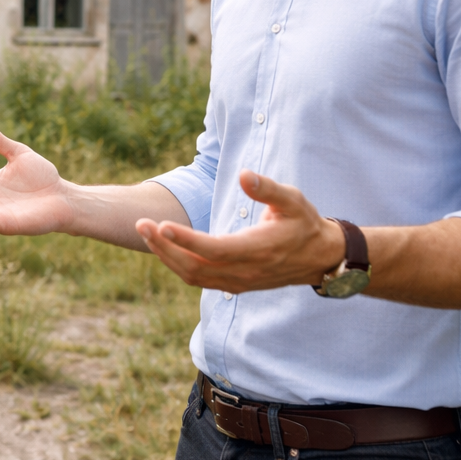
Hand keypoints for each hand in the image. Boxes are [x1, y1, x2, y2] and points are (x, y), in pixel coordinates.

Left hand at [134, 170, 345, 292]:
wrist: (319, 257)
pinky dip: (177, 264)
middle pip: (196, 266)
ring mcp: (238, 281)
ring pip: (193, 275)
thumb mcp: (293, 200)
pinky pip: (198, 279)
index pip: (215, 249)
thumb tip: (244, 174)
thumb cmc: (303, 223)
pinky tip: (163, 246)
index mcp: (259, 249)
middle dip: (165, 246)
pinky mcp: (234, 285)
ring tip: (146, 232)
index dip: (187, 240)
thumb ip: (268, 189)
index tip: (162, 224)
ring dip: (166, 256)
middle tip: (141, 224)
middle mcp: (246, 270)